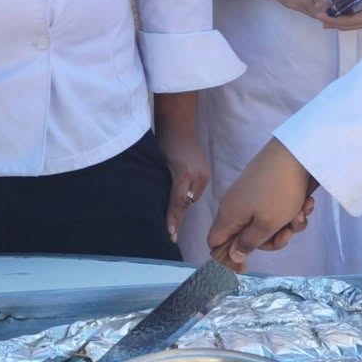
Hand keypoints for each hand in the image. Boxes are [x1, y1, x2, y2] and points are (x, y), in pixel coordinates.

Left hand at [159, 124, 210, 247]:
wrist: (178, 125)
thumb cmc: (163, 141)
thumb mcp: (158, 164)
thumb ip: (159, 185)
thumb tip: (155, 208)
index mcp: (184, 172)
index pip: (178, 202)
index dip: (173, 219)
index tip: (170, 236)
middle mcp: (198, 175)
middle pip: (186, 203)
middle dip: (177, 219)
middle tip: (169, 237)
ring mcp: (204, 174)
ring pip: (192, 199)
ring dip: (182, 208)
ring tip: (172, 224)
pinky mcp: (206, 173)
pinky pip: (196, 192)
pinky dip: (188, 199)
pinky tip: (179, 206)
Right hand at [207, 139, 318, 266]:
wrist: (295, 153)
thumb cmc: (279, 192)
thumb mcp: (267, 225)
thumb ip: (249, 243)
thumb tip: (233, 255)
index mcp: (229, 215)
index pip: (215, 242)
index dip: (228, 257)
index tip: (247, 266)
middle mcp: (236, 205)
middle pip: (246, 236)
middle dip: (271, 239)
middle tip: (288, 233)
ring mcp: (251, 195)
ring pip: (265, 223)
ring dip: (286, 224)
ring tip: (301, 214)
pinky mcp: (265, 187)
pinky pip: (274, 208)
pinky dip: (290, 210)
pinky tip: (305, 203)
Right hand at [270, 0, 351, 20]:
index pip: (333, 2)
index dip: (339, 0)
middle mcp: (309, 0)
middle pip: (325, 11)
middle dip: (330, 7)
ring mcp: (299, 5)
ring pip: (316, 14)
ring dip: (320, 9)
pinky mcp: (291, 7)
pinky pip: (306, 11)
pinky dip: (311, 8)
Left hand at [320, 0, 361, 30]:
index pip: (355, 19)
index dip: (337, 19)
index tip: (323, 15)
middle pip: (353, 26)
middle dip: (334, 22)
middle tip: (317, 16)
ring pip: (356, 26)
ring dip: (340, 23)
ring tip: (324, 18)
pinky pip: (361, 22)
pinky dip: (348, 20)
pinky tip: (338, 15)